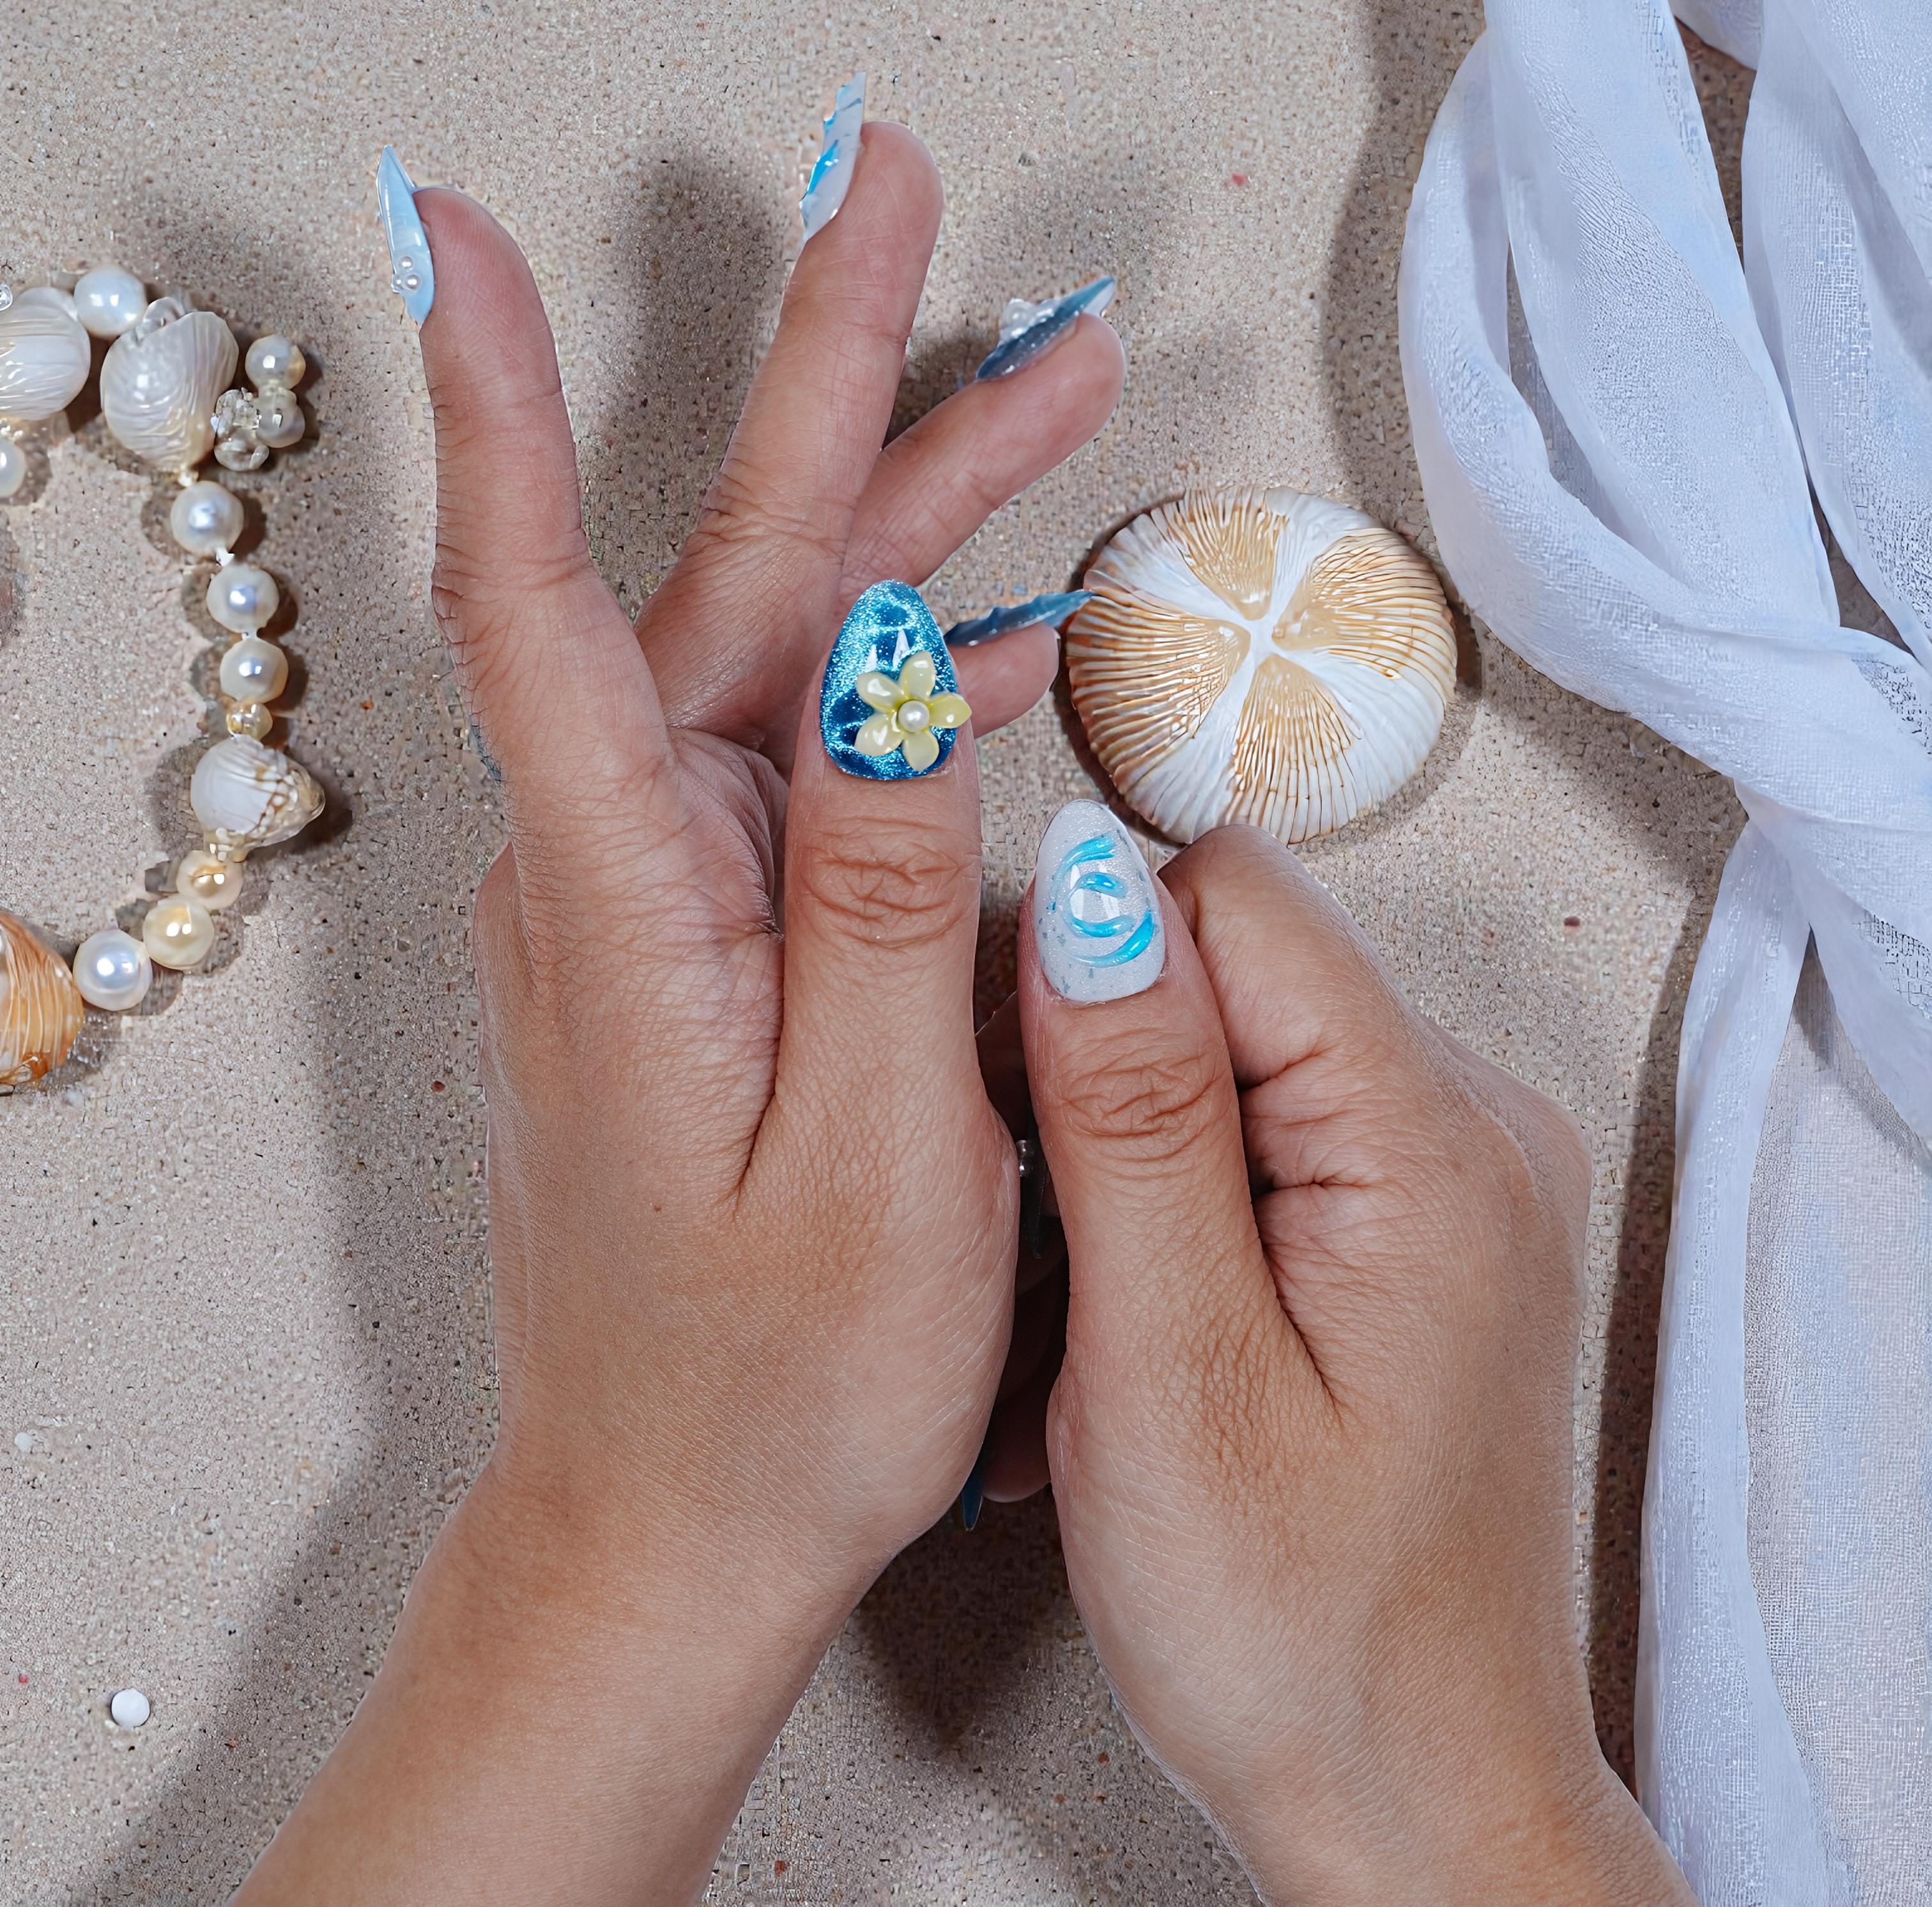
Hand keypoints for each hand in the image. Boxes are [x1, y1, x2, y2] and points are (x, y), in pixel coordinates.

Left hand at [237, 124, 1121, 1903]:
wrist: (674, 1523)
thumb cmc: (773, 1383)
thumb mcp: (873, 1153)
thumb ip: (883, 900)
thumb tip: (904, 665)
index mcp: (632, 903)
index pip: (540, 600)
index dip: (505, 398)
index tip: (461, 232)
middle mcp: (621, 870)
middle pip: (721, 571)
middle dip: (832, 382)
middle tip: (905, 197)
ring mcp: (665, 896)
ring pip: (789, 645)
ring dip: (911, 514)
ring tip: (1045, 385)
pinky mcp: (713, 936)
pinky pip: (814, 757)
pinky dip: (916, 673)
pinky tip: (1013, 631)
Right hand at [1010, 819, 1692, 1903]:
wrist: (1417, 1789)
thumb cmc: (1302, 1634)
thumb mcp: (1176, 1376)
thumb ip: (1133, 1117)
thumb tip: (1087, 897)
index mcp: (1431, 1142)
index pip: (1231, 898)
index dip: (1084, 971)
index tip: (1018, 1115)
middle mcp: (1469, 1125)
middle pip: (1228, 961)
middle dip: (1094, 1071)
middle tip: (1048, 1247)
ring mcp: (1446, 1172)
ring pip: (1226, 1042)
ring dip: (1118, 1148)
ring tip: (1088, 1306)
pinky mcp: (1410, 1221)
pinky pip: (1261, 1123)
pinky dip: (1168, 1195)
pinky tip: (1132, 1313)